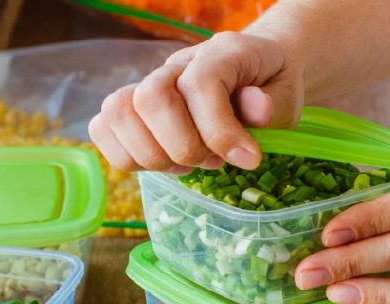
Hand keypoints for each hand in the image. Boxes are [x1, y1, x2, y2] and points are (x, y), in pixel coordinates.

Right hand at [88, 32, 303, 172]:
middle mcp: (177, 64)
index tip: (248, 160)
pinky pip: (102, 128)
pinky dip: (126, 156)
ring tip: (187, 164)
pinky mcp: (132, 108)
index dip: (219, 131)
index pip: (199, 85)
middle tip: (212, 161)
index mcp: (221, 53)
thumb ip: (272, 105)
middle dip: (182, 146)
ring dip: (153, 155)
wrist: (257, 72)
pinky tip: (163, 163)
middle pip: (150, 98)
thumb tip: (258, 111)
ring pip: (118, 113)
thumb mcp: (286, 96)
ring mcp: (149, 83)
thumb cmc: (270, 88)